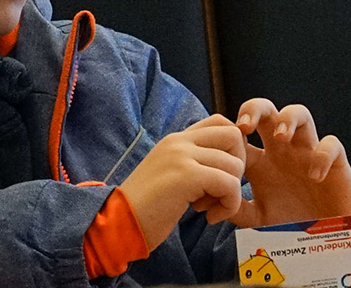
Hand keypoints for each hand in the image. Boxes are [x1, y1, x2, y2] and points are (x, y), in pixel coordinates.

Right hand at [117, 117, 245, 246]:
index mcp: (175, 140)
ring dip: (230, 192)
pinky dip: (229, 205)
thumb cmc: (144, 209)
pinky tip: (209, 218)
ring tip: (207, 208)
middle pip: (233, 137)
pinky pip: (229, 184)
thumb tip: (228, 160)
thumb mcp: (169, 173)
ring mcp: (182, 156)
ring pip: (234, 164)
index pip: (220, 122)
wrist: (114, 227)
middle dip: (236, 166)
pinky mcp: (186, 176)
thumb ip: (193, 161)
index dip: (232, 147)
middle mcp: (179, 142)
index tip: (221, 174)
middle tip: (219, 191)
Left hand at [227, 98, 350, 228]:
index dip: (229, 136)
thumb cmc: (290, 222)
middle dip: (255, 110)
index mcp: (261, 163)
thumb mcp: (258, 219)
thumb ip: (237, 211)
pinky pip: (331, 144)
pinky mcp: (335, 161)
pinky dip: (323, 155)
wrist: (324, 237)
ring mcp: (308, 152)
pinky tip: (315, 176)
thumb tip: (210, 210)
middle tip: (244, 126)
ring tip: (281, 137)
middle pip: (268, 112)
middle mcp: (283, 151)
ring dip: (289, 119)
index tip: (218, 154)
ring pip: (300, 114)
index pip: (242, 136)